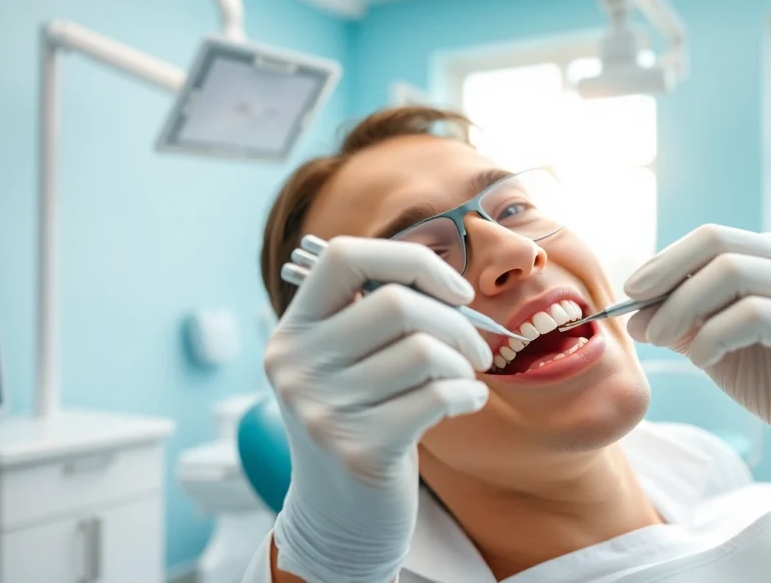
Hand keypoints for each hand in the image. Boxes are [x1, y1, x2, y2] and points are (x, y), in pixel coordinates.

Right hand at [263, 236, 492, 582]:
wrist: (338, 515)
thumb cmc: (362, 421)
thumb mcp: (347, 363)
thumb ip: (377, 316)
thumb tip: (450, 283)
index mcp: (294, 330)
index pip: (342, 256)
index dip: (410, 259)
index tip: (455, 292)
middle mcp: (296, 365)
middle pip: (396, 303)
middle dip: (456, 322)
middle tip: (476, 349)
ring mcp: (321, 409)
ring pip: (424, 351)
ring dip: (462, 364)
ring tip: (462, 381)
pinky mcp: (357, 449)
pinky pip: (438, 396)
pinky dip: (467, 395)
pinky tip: (465, 403)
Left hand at [624, 225, 770, 472]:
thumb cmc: (763, 372)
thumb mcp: (709, 336)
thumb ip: (676, 316)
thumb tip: (632, 310)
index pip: (712, 237)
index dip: (666, 261)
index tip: (631, 292)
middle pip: (719, 249)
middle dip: (669, 285)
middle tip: (641, 324)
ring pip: (734, 275)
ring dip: (683, 309)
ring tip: (664, 341)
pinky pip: (754, 316)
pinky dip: (713, 336)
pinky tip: (703, 360)